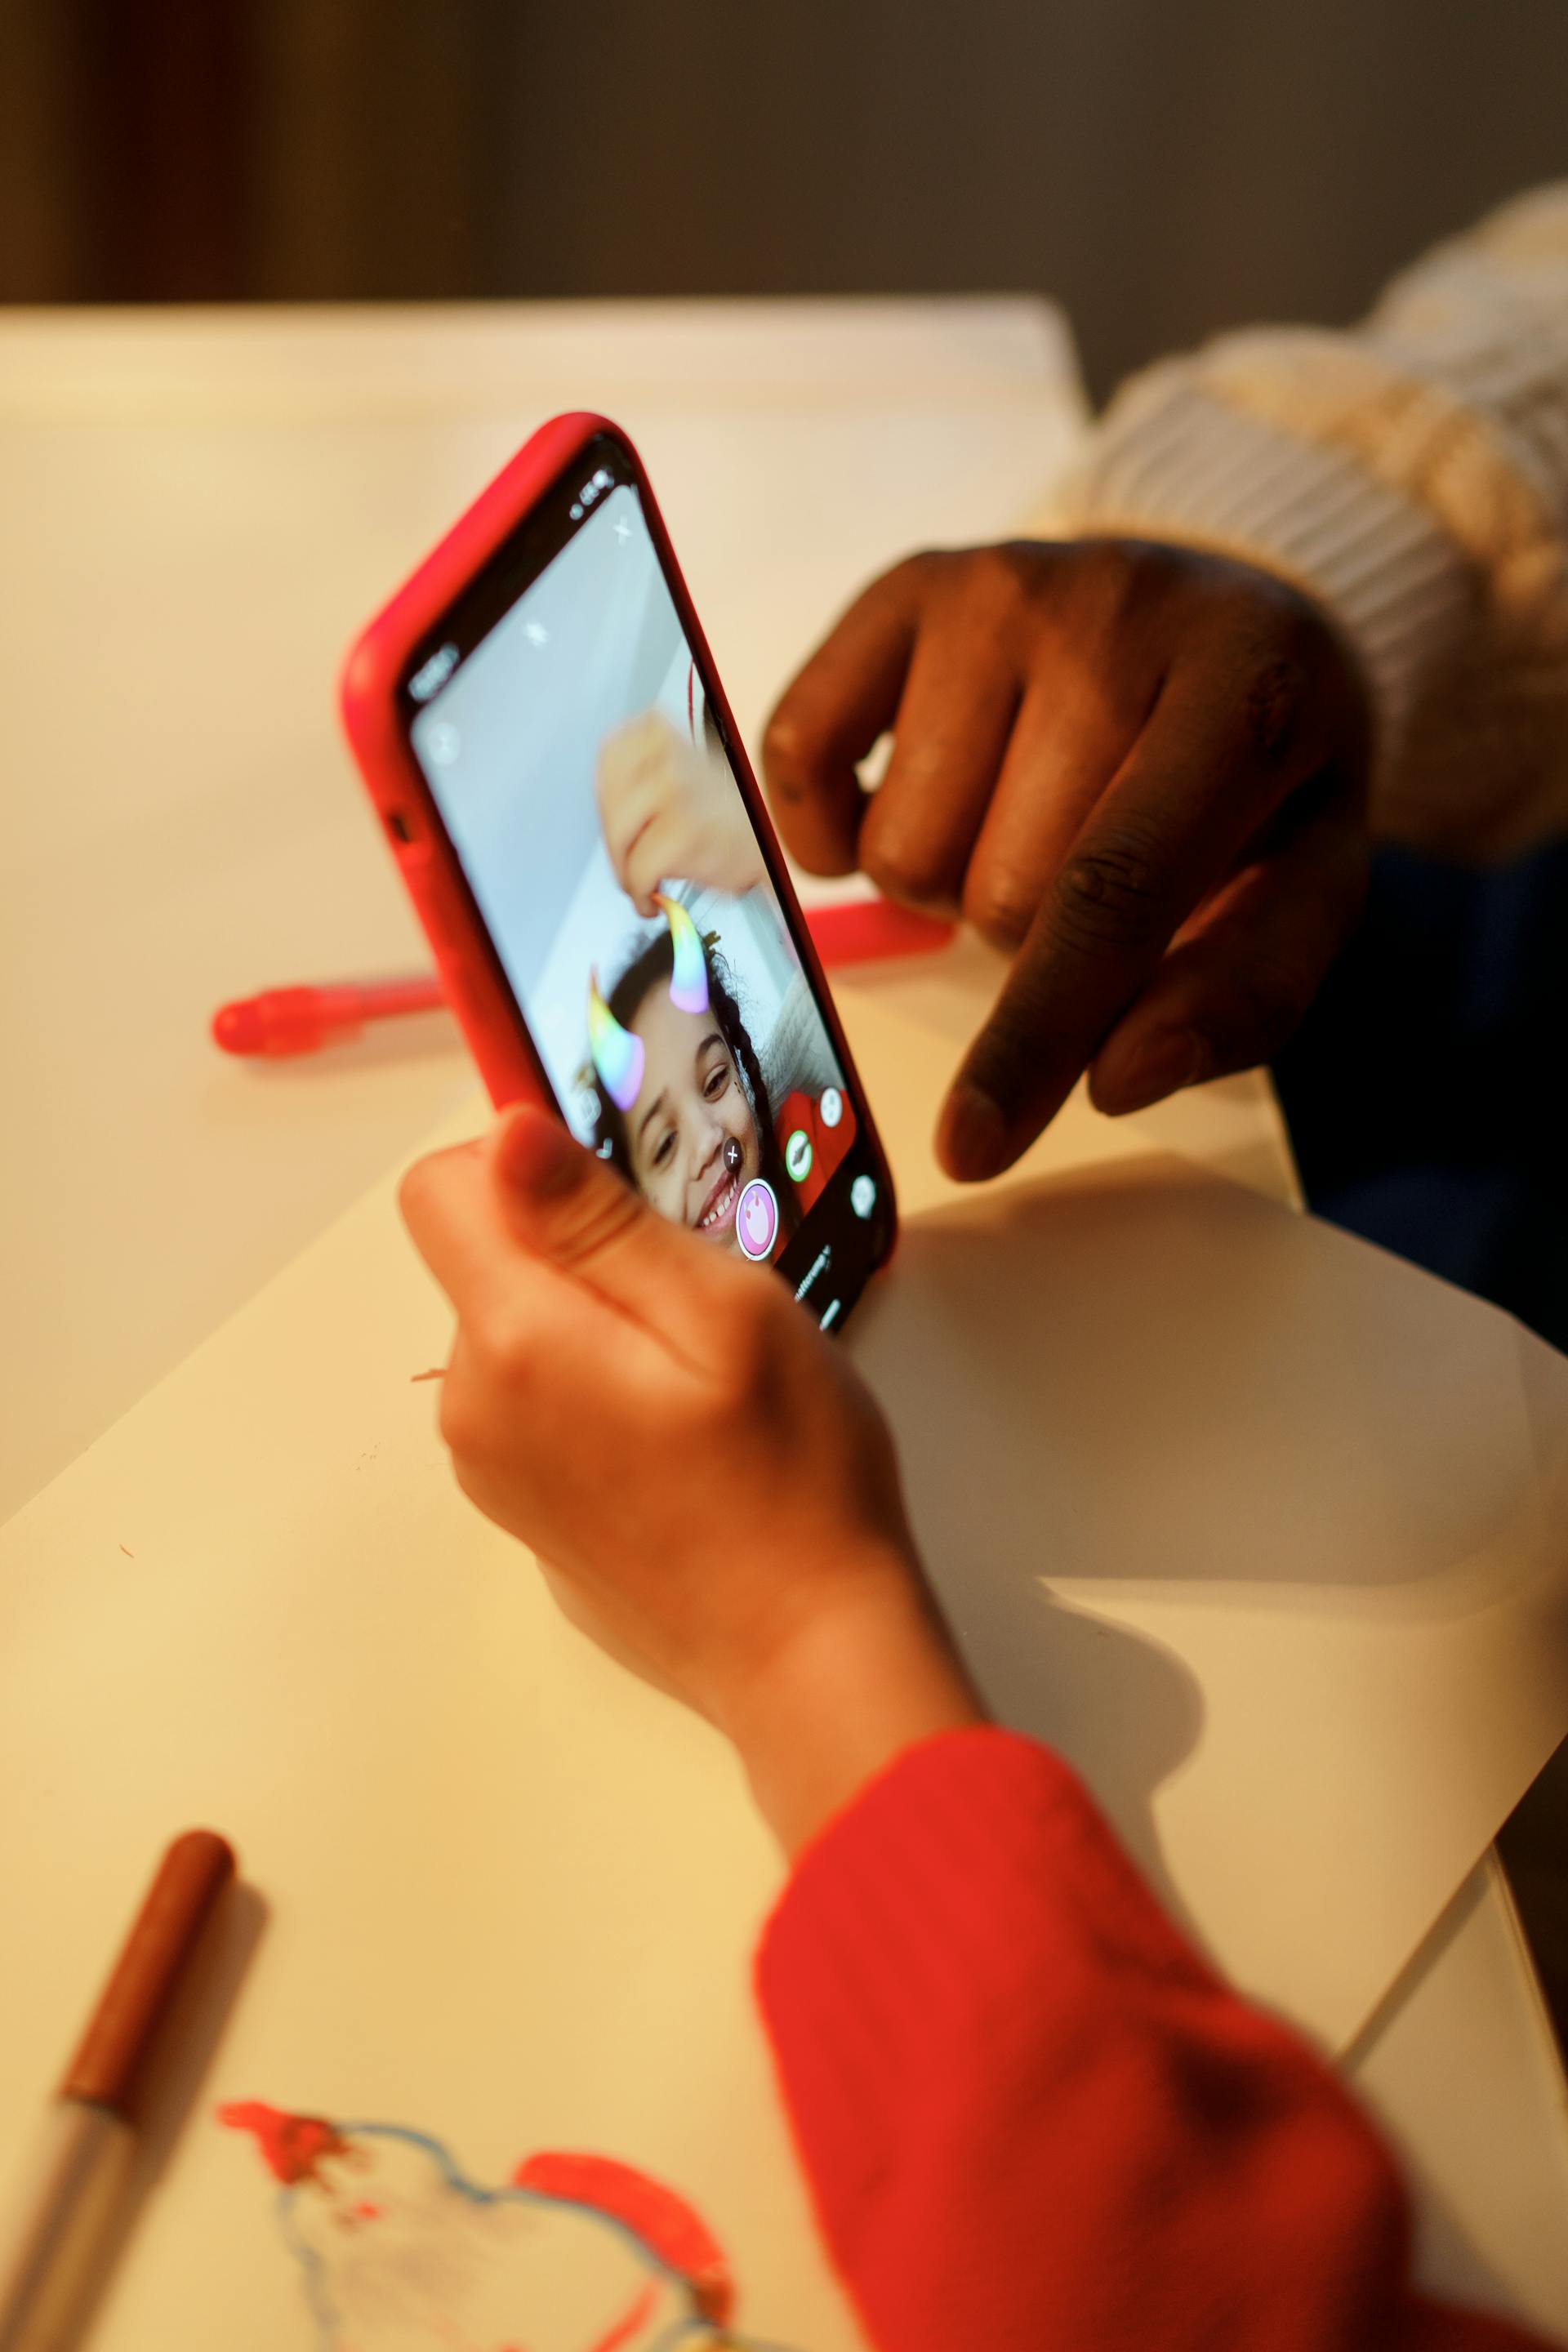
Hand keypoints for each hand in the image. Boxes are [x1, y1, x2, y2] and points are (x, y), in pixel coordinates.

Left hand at [400, 1110, 980, 1851]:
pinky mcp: (526, 1512)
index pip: (441, 1187)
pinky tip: (681, 1440)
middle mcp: (471, 1406)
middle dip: (579, 1252)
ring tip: (698, 1382)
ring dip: (594, 1325)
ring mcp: (492, 1469)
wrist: (804, 1651)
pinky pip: (538, 1403)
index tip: (622, 1199)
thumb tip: (506, 1132)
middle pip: (485, 1261)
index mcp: (513, 1340)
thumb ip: (600, 1218)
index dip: (525, 1164)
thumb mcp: (723, 1310)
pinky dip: (595, 1391)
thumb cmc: (790, 1477)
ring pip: (518, 1331)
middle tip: (696, 1310)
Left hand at [596, 708, 764, 914]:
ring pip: (621, 840)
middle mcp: (666, 753)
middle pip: (610, 805)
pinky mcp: (684, 831)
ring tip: (641, 883)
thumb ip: (639, 778)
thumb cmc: (729, 814)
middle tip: (628, 863)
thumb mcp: (679, 770)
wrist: (773, 841)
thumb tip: (606, 809)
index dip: (608, 800)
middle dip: (616, 844)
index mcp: (660, 729)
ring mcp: (675, 790)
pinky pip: (640, 870)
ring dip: (627, 872)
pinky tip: (651, 897)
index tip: (618, 821)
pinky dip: (641, 892)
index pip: (609, 761)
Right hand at [763, 539, 1371, 1178]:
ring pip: (901, 852)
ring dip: (953, 881)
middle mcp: (1111, 614)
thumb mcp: (1306, 887)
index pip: (1108, 892)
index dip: (1034, 1034)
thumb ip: (1241, 995)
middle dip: (1032, 936)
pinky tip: (925, 799)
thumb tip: (1115, 1080)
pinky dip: (838, 825)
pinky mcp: (909, 587)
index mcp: (1244, 697)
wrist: (1233, 617)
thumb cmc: (1261, 782)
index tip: (969, 1148)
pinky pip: (800, 758)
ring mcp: (997, 588)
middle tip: (1090, 873)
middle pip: (995, 892)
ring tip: (1023, 821)